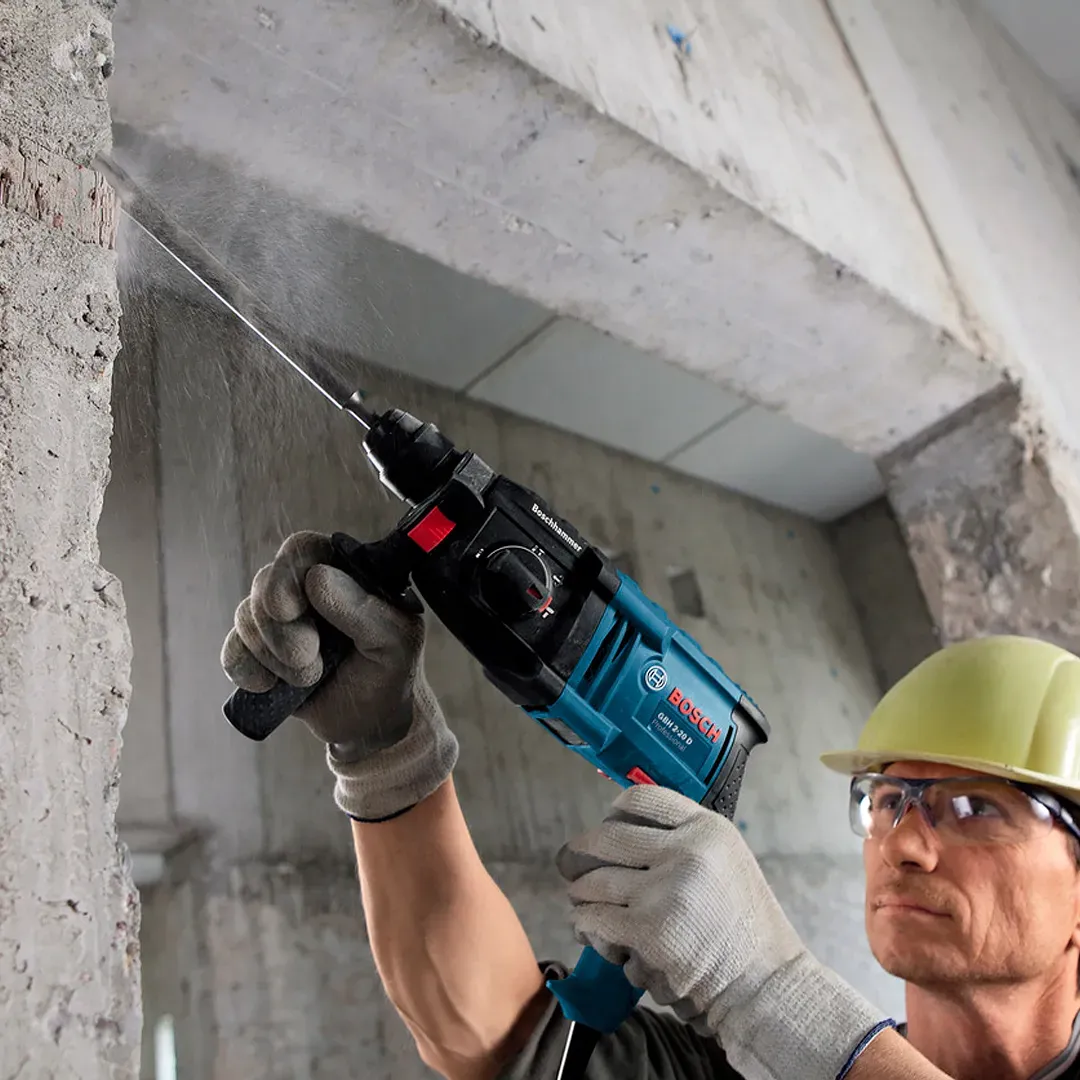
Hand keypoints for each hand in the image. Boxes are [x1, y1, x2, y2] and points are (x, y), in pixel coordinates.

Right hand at [221, 531, 456, 820]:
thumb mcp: (395, 641)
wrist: (369, 724)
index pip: (302, 548)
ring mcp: (277, 621)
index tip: (289, 610)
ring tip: (309, 679)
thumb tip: (316, 577)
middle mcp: (304, 589)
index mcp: (342, 572)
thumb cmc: (389, 672)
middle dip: (280, 629)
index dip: (286, 574)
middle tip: (309, 659)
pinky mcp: (257, 653)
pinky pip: (232, 650)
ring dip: (272, 654)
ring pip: (245, 616)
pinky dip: (247, 670)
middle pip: (265, 583)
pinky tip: (271, 687)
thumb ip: (362, 608)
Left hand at [557, 785, 888, 1079]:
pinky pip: (592, 918)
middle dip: (579, 854)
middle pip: (605, 837)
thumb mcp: (726, 860)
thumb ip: (684, 840)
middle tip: (570, 866)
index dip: (612, 812)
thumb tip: (621, 829)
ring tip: (583, 905)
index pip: (639, 799)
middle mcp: (685, 850)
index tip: (605, 826)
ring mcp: (664, 890)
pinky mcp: (647, 930)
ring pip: (593, 881)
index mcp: (706, 828)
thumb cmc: (744, 929)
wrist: (765, 986)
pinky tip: (590, 932)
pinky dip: (584, 926)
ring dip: (581, 896)